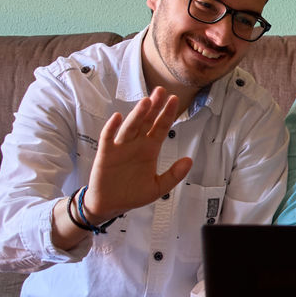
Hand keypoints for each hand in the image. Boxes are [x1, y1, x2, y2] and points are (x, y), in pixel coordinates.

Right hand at [84, 87, 192, 221]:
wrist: (110, 204)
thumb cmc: (132, 194)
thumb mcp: (158, 187)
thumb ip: (174, 175)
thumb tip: (189, 161)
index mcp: (150, 149)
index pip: (161, 128)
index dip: (167, 115)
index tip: (174, 101)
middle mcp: (136, 144)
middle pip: (146, 121)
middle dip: (154, 107)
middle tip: (161, 91)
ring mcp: (121, 147)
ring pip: (130, 127)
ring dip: (137, 114)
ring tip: (146, 102)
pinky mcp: (106, 154)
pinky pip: (108, 138)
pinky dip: (112, 128)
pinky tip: (118, 118)